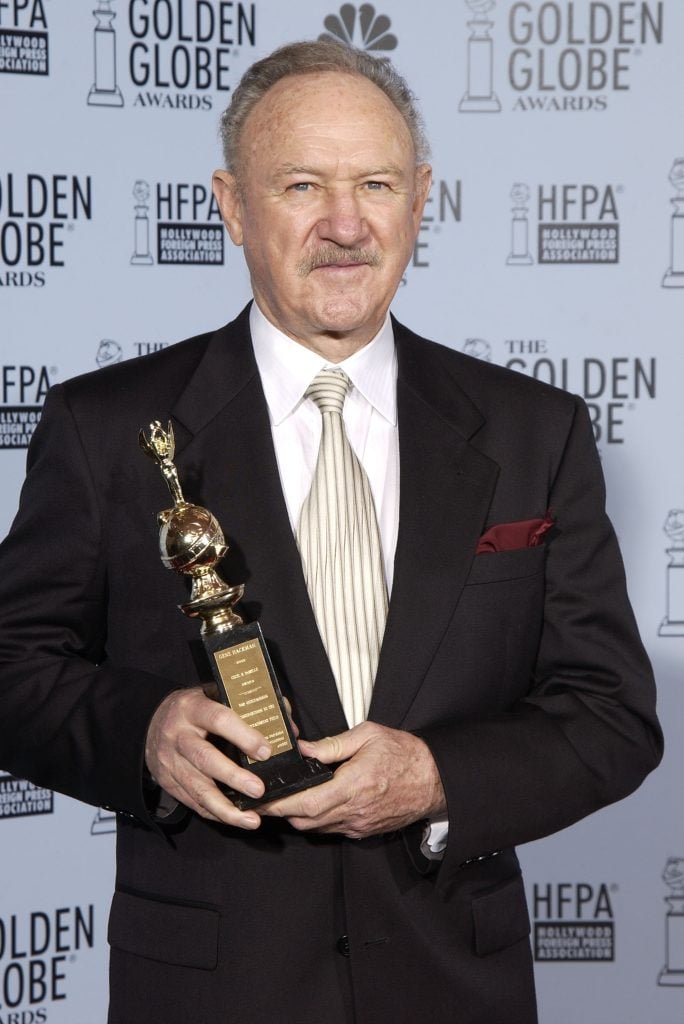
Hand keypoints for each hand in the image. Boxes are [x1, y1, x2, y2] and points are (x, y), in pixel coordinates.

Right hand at [145, 684, 272, 828]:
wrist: (151, 723)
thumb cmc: (194, 709)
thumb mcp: (214, 696)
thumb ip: (250, 708)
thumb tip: (288, 727)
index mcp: (192, 708)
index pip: (219, 720)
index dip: (243, 736)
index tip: (266, 751)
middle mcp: (178, 734)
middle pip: (205, 758)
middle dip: (234, 777)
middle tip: (259, 790)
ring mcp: (170, 760)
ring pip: (197, 787)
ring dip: (226, 807)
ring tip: (251, 819)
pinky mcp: (168, 781)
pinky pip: (192, 801)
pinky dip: (215, 813)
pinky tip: (235, 819)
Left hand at [263, 722, 445, 838]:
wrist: (434, 780)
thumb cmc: (404, 753)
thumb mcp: (368, 736)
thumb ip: (332, 744)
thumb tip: (303, 749)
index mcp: (353, 786)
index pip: (306, 803)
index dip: (279, 805)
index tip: (261, 800)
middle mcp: (354, 811)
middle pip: (305, 821)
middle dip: (282, 812)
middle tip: (264, 799)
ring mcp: (359, 825)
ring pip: (316, 829)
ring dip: (298, 818)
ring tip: (285, 800)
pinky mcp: (364, 831)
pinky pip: (332, 830)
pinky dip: (317, 821)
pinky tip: (313, 805)